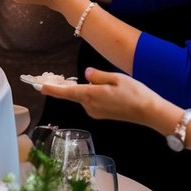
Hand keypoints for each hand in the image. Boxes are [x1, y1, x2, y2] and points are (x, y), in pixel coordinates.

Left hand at [40, 67, 167, 128]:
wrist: (150, 113)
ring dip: (87, 89)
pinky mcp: (103, 115)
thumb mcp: (116, 78)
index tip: (40, 87)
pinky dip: (93, 95)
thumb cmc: (135, 93)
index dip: (52, 89)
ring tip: (107, 83)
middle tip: (65, 78)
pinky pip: (92, 102)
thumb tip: (86, 74)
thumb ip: (98, 76)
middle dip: (70, 86)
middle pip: (75, 93)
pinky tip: (108, 90)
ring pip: (85, 97)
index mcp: (91, 95)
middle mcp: (90, 106)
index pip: (67, 92)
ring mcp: (96, 112)